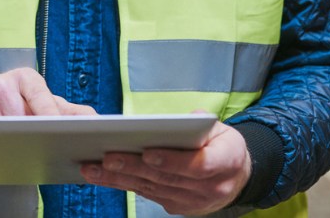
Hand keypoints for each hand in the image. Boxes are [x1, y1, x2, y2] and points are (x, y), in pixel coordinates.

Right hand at [0, 67, 95, 151]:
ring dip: (9, 146)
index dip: (49, 113)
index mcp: (24, 78)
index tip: (58, 130)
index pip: (40, 94)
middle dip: (30, 135)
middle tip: (44, 150)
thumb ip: (68, 111)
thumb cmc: (14, 103)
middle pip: (19, 116)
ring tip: (20, 155)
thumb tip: (96, 121)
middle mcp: (0, 84)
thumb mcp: (41, 100)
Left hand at [80, 117, 250, 214]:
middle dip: (133, 168)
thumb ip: (200, 122)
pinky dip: (126, 185)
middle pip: (167, 178)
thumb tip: (174, 123)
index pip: (198, 165)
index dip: (172, 160)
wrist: (237, 176)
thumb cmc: (223, 145)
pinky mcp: (180, 207)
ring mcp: (195, 202)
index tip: (147, 153)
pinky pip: (149, 196)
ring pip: (152, 189)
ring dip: (120, 180)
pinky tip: (104, 177)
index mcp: (227, 162)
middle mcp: (212, 188)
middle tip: (106, 158)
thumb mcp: (220, 128)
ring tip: (93, 168)